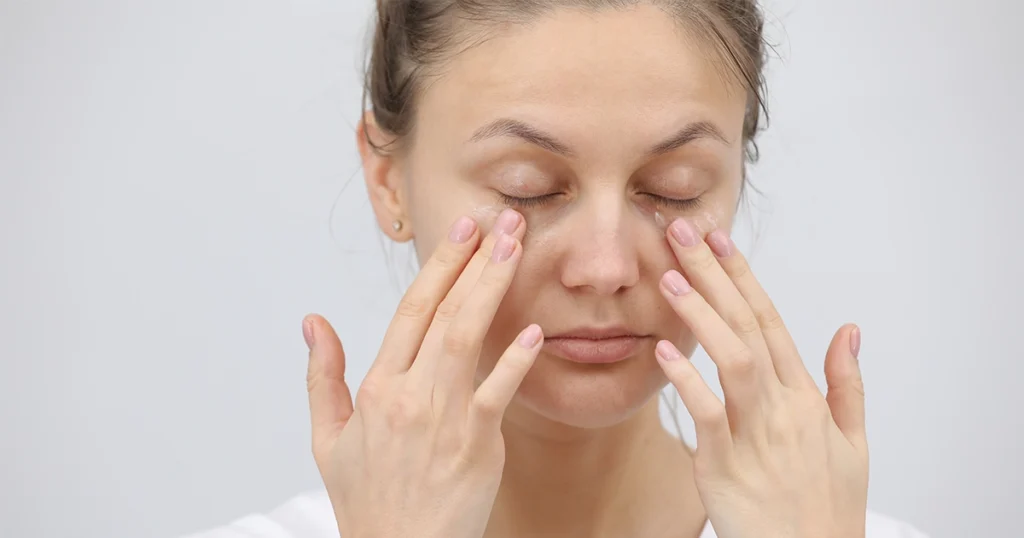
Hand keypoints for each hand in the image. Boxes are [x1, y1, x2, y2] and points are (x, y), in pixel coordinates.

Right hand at [303, 210, 539, 537]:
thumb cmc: (367, 500)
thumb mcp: (328, 438)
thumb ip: (323, 375)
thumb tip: (313, 322)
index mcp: (378, 388)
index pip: (410, 310)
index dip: (440, 265)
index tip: (462, 230)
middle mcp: (411, 394)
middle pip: (444, 312)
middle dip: (474, 260)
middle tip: (500, 219)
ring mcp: (446, 416)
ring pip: (469, 337)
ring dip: (494, 287)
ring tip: (515, 246)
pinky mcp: (478, 443)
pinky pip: (499, 393)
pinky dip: (516, 360)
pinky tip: (534, 329)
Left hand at [655, 218, 868, 537]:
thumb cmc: (827, 506)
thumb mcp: (852, 441)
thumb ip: (846, 382)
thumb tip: (849, 329)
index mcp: (804, 396)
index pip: (770, 321)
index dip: (742, 277)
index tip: (719, 239)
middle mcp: (781, 406)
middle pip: (747, 327)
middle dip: (714, 276)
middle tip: (683, 233)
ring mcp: (754, 434)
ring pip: (733, 360)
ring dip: (702, 315)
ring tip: (671, 276)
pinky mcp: (725, 465)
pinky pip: (706, 415)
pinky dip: (686, 381)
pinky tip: (661, 350)